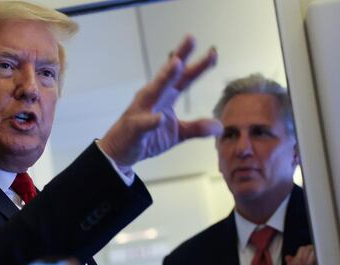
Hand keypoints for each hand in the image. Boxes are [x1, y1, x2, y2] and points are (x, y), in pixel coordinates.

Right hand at [99, 35, 221, 172]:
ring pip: (153, 91)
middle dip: (179, 57)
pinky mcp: (133, 128)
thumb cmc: (147, 137)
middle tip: (191, 38)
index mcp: (166, 96)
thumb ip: (196, 128)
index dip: (199, 65)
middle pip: (168, 75)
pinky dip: (150, 121)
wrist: (120, 151)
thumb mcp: (177, 133)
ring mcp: (141, 110)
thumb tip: (219, 126)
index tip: (214, 53)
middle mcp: (153, 97)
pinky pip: (142, 123)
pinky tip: (159, 118)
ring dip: (164, 77)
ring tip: (176, 63)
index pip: (184, 77)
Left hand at [285, 244, 321, 264]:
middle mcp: (318, 258)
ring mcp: (324, 258)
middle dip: (298, 262)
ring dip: (305, 263)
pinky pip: (315, 253)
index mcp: (311, 262)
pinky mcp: (329, 259)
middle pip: (304, 248)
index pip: (301, 250)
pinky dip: (310, 263)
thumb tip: (288, 257)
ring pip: (309, 249)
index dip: (295, 260)